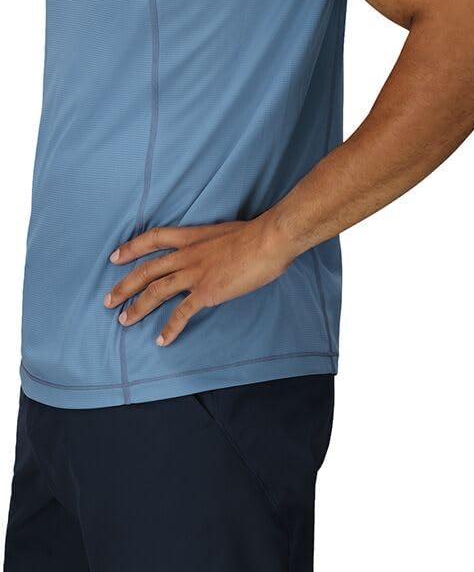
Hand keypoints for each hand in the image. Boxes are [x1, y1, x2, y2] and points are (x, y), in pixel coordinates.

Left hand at [103, 218, 292, 346]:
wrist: (269, 240)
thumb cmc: (255, 233)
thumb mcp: (225, 231)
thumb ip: (212, 243)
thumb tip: (213, 252)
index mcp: (191, 236)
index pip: (153, 239)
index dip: (131, 248)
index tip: (115, 256)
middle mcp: (187, 254)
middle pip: (147, 270)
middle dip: (124, 286)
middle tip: (107, 301)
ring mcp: (195, 273)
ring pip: (156, 291)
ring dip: (138, 308)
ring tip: (123, 322)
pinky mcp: (207, 292)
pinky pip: (182, 312)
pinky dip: (170, 328)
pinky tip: (162, 340)